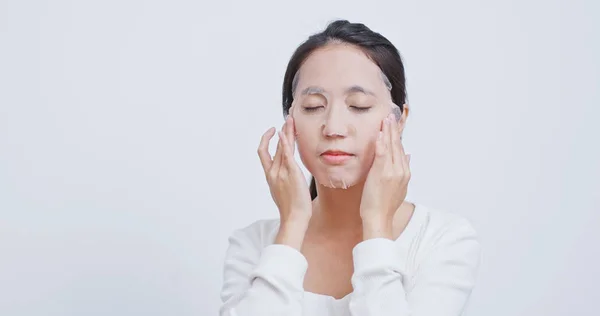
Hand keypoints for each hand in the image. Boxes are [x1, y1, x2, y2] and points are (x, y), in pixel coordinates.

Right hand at [257, 115, 311, 248]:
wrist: (294, 218)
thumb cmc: (291, 207)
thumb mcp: (283, 190)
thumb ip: (283, 178)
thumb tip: (288, 172)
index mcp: (270, 175)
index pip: (263, 153)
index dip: (266, 140)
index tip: (273, 131)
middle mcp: (273, 172)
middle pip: (274, 146)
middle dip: (281, 131)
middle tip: (287, 120)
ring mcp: (281, 172)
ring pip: (281, 147)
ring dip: (286, 132)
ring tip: (290, 121)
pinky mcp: (291, 174)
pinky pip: (286, 155)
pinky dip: (285, 143)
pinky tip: (285, 134)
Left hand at [359, 112, 411, 238]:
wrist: (379, 218)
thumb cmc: (385, 205)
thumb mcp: (400, 187)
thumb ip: (403, 170)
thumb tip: (407, 155)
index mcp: (404, 172)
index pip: (401, 149)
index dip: (397, 136)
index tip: (395, 124)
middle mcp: (400, 170)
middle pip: (397, 145)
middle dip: (394, 129)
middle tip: (391, 115)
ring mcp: (392, 172)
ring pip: (391, 147)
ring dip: (388, 131)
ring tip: (386, 119)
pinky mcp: (381, 174)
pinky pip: (382, 155)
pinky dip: (381, 143)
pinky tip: (380, 133)